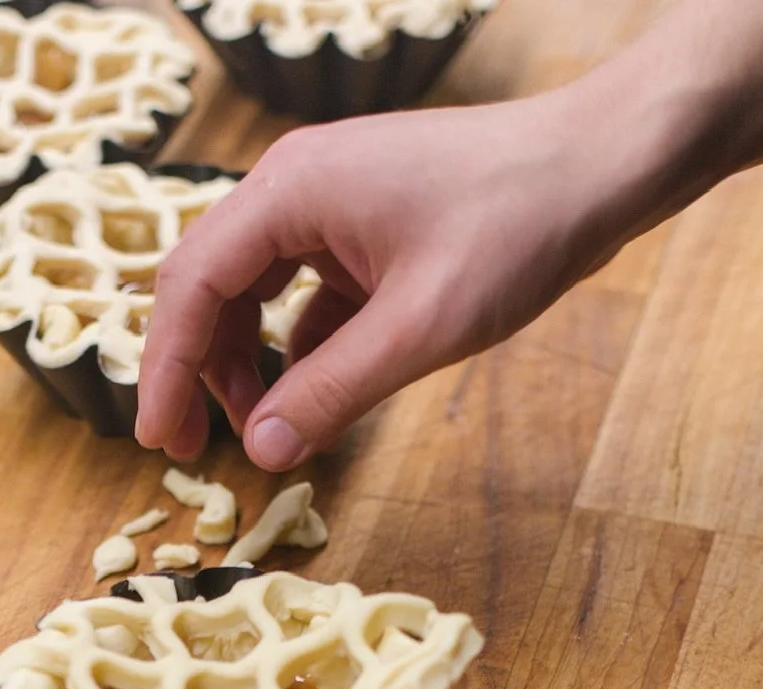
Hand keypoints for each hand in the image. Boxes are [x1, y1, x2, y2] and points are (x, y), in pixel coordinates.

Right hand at [135, 88, 636, 469]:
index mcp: (289, 191)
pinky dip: (293, 349)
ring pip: (249, 292)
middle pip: (207, 285)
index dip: (165, 371)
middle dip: (192, 370)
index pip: (191, 285)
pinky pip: (299, 294)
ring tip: (261, 428)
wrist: (602, 164)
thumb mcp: (418, 328)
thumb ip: (330, 393)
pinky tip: (312, 397)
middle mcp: (293, 187)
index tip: (160, 441)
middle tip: (189, 449)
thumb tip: (259, 451)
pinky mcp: (361, 227)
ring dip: (243, 363)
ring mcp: (327, 204)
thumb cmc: (517, 225)